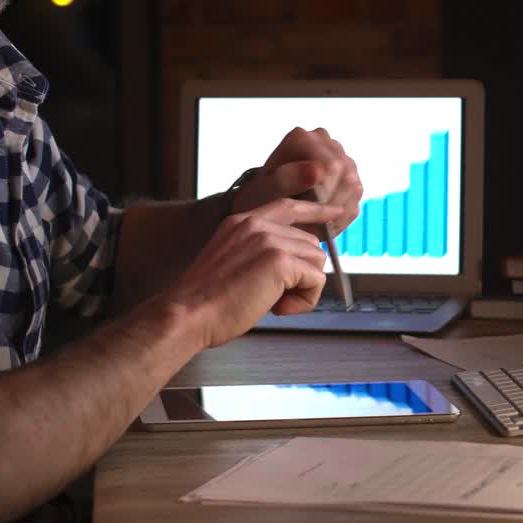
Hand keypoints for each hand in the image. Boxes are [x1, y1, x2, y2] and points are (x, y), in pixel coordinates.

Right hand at [163, 197, 344, 348]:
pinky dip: (304, 301)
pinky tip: (277, 309)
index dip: (316, 211)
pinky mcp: (279, 260)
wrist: (186, 315)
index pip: (288, 207)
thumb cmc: (205, 303)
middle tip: (273, 297)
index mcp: (242, 223)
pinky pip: (316, 281)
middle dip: (302, 274)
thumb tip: (298, 267)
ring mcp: (269, 239)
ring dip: (303, 289)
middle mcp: (256, 225)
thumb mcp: (233, 264)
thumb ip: (261, 255)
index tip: (335, 213)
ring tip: (272, 303)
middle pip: (310, 243)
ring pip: (317, 262)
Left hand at [231, 127, 362, 235]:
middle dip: (330, 203)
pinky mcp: (348, 169)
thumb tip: (317, 170)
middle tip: (311, 219)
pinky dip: (342, 211)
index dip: (323, 194)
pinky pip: (356, 194)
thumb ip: (287, 180)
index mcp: (301, 138)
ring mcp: (338, 153)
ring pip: (353, 185)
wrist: (267, 204)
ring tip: (315, 219)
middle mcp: (323, 139)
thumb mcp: (266, 191)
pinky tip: (323, 217)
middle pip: (345, 175)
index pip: (330, 167)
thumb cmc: (262, 197)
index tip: (307, 211)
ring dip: (337, 208)